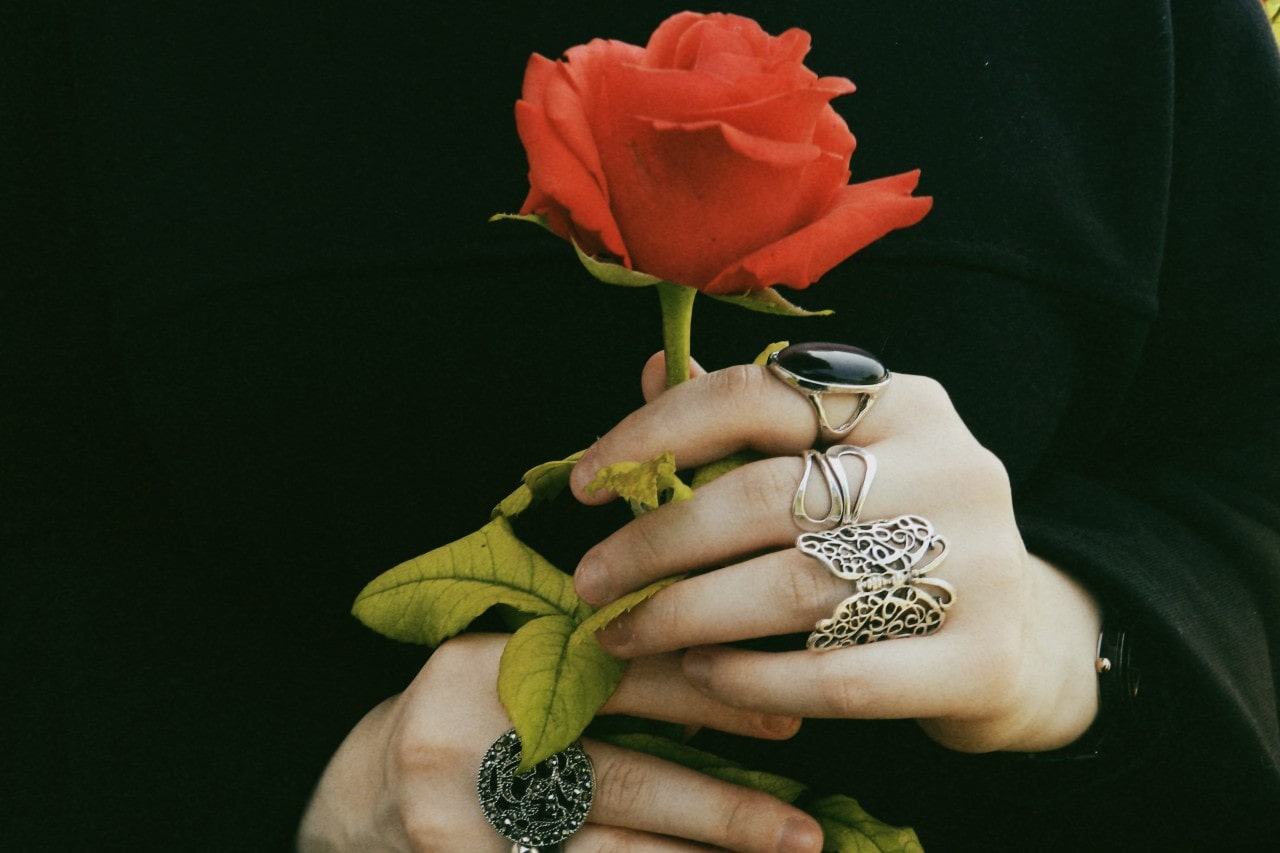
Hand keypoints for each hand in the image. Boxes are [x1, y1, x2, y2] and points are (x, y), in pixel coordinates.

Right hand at [297, 633, 823, 851]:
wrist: (356, 798)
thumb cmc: (460, 721)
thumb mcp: (507, 674)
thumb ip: (587, 678)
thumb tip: (719, 693)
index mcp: (484, 663)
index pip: (615, 677)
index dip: (705, 696)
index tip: (785, 715)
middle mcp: (464, 738)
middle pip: (617, 776)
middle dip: (721, 805)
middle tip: (806, 829)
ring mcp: (457, 818)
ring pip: (602, 847)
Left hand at [568, 353, 1101, 753]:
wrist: (1018, 640)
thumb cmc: (893, 540)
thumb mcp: (835, 466)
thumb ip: (748, 424)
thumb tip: (657, 365)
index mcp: (905, 401)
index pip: (756, 392)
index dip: (654, 433)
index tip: (583, 483)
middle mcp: (952, 465)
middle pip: (766, 494)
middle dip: (656, 541)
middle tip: (590, 582)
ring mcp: (980, 560)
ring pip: (795, 584)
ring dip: (687, 614)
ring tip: (624, 634)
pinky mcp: (984, 655)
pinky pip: (841, 673)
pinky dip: (753, 678)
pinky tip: (703, 676)